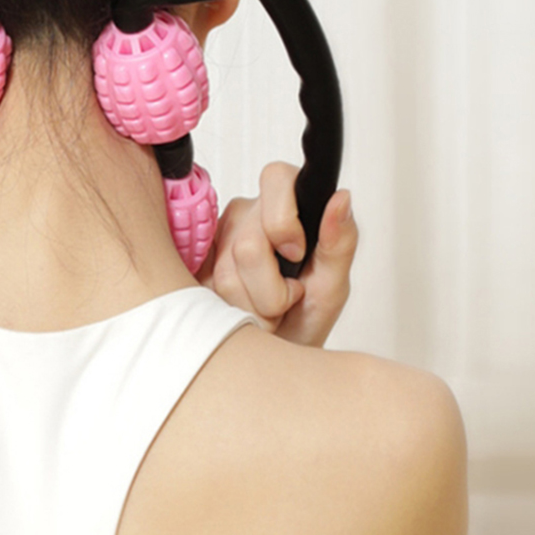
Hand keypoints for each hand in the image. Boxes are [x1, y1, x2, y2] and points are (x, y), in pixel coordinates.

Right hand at [194, 162, 357, 346]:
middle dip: (271, 289)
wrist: (274, 356)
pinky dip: (227, 311)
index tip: (296, 254)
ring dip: (252, 306)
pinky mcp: (194, 264)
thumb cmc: (306, 318)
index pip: (276, 178)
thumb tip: (340, 199)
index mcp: (285, 205)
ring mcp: (216, 238)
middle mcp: (247, 214)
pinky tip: (238, 308)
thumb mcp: (333, 285)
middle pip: (249, 245)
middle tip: (286, 300)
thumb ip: (340, 241)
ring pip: (227, 275)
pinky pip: (203, 289)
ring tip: (265, 310)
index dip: (283, 221)